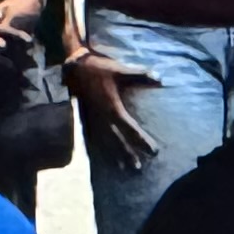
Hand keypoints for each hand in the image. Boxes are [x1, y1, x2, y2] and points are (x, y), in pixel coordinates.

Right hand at [69, 45, 161, 168]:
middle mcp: (101, 117)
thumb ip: (140, 75)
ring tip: (122, 168)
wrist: (73, 65)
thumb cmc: (98, 68)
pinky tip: (102, 156)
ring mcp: (91, 118)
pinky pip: (92, 136)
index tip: (153, 151)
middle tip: (138, 168)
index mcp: (112, 107)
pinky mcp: (84, 116)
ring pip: (103, 141)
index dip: (141, 141)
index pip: (130, 128)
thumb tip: (160, 78)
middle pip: (116, 140)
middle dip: (127, 153)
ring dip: (113, 154)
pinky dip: (99, 147)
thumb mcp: (120, 70)